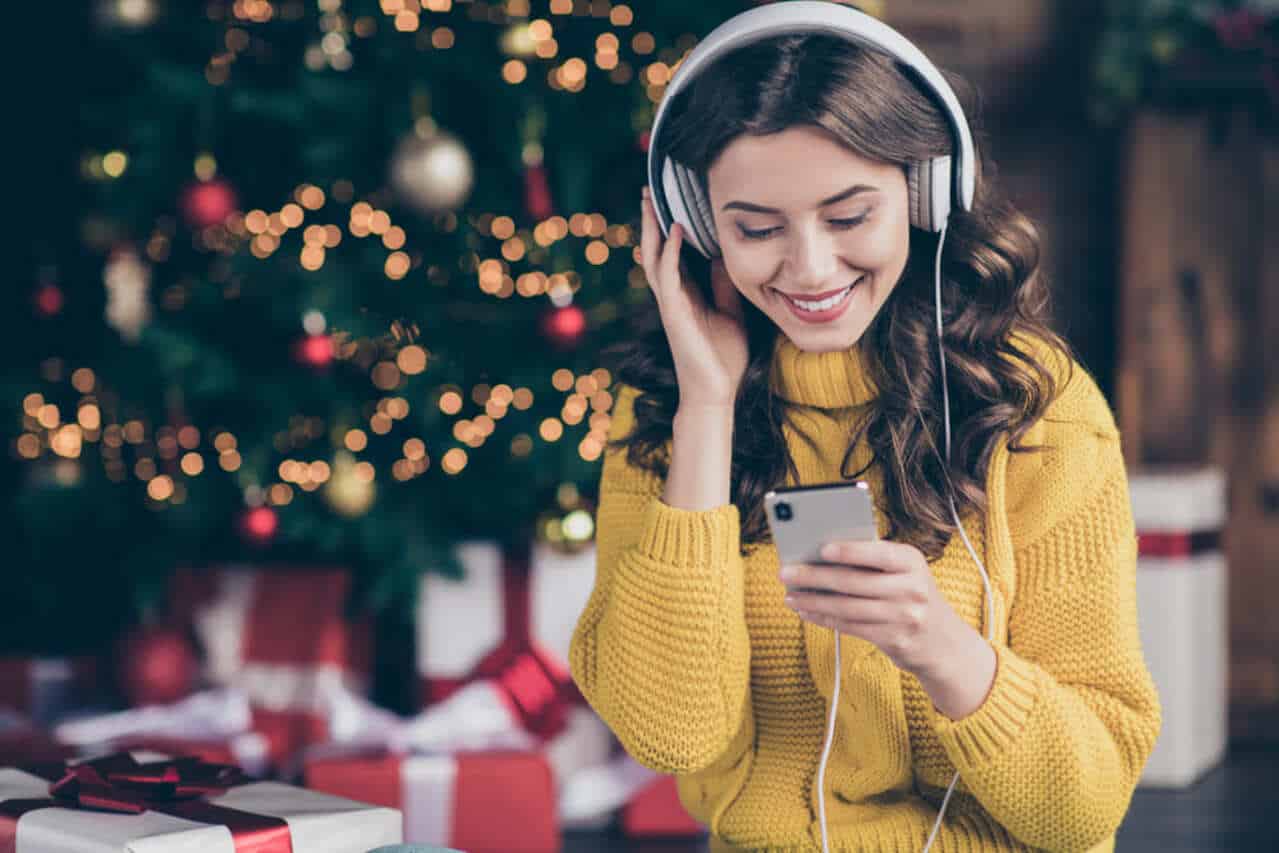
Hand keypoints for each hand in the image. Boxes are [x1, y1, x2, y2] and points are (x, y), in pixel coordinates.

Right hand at [640, 186, 748, 409]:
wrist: (717, 392)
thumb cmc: (723, 357)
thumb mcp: (731, 312)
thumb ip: (724, 285)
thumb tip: (725, 256)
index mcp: (686, 294)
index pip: (673, 253)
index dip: (670, 227)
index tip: (670, 201)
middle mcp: (673, 296)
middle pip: (656, 250)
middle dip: (651, 222)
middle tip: (648, 191)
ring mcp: (670, 304)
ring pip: (654, 259)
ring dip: (651, 230)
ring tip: (649, 202)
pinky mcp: (674, 313)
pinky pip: (667, 277)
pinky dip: (670, 253)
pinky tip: (675, 232)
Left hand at [779, 539, 962, 676]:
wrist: (943, 643)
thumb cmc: (910, 595)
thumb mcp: (904, 572)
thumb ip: (872, 562)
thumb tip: (819, 555)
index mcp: (911, 561)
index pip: (878, 553)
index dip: (849, 551)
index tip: (820, 548)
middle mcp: (911, 588)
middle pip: (854, 582)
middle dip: (815, 576)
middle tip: (785, 572)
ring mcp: (905, 616)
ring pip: (848, 607)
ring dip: (813, 600)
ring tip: (790, 595)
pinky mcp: (894, 639)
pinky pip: (851, 627)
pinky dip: (824, 618)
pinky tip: (806, 611)